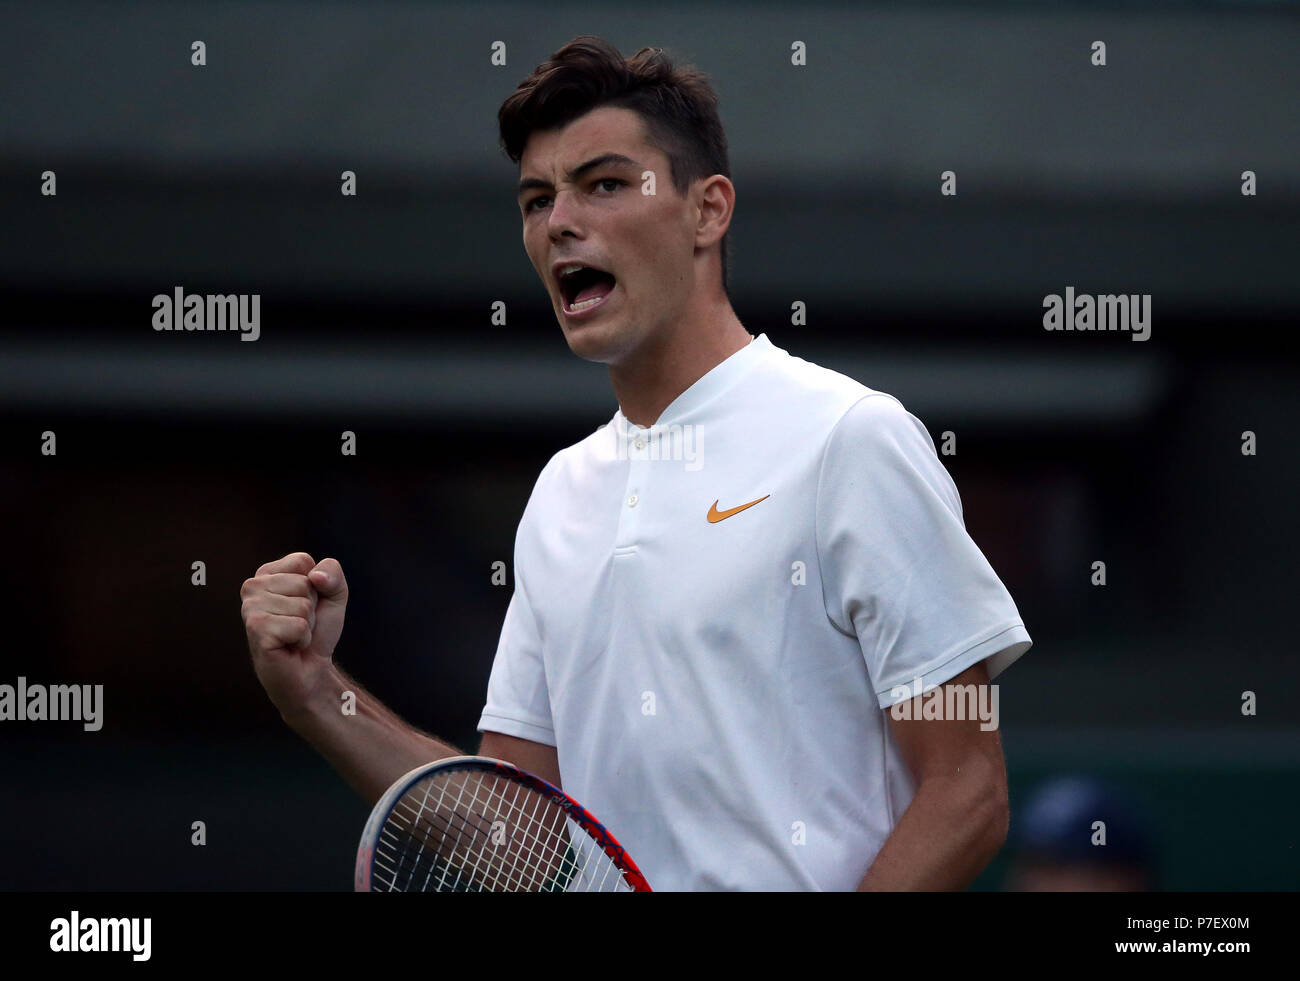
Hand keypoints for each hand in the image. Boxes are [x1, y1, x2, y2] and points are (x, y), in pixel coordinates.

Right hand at [240, 552, 348, 718]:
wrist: (310, 670)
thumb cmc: (317, 631)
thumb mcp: (333, 594)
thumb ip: (332, 573)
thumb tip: (314, 576)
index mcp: (267, 573)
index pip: (303, 561)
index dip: (317, 586)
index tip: (306, 604)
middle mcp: (253, 587)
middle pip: (305, 584)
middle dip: (312, 608)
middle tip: (299, 624)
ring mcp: (250, 608)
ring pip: (303, 605)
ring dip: (307, 625)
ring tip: (293, 635)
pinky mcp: (256, 630)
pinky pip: (299, 626)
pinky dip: (303, 639)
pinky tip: (289, 646)